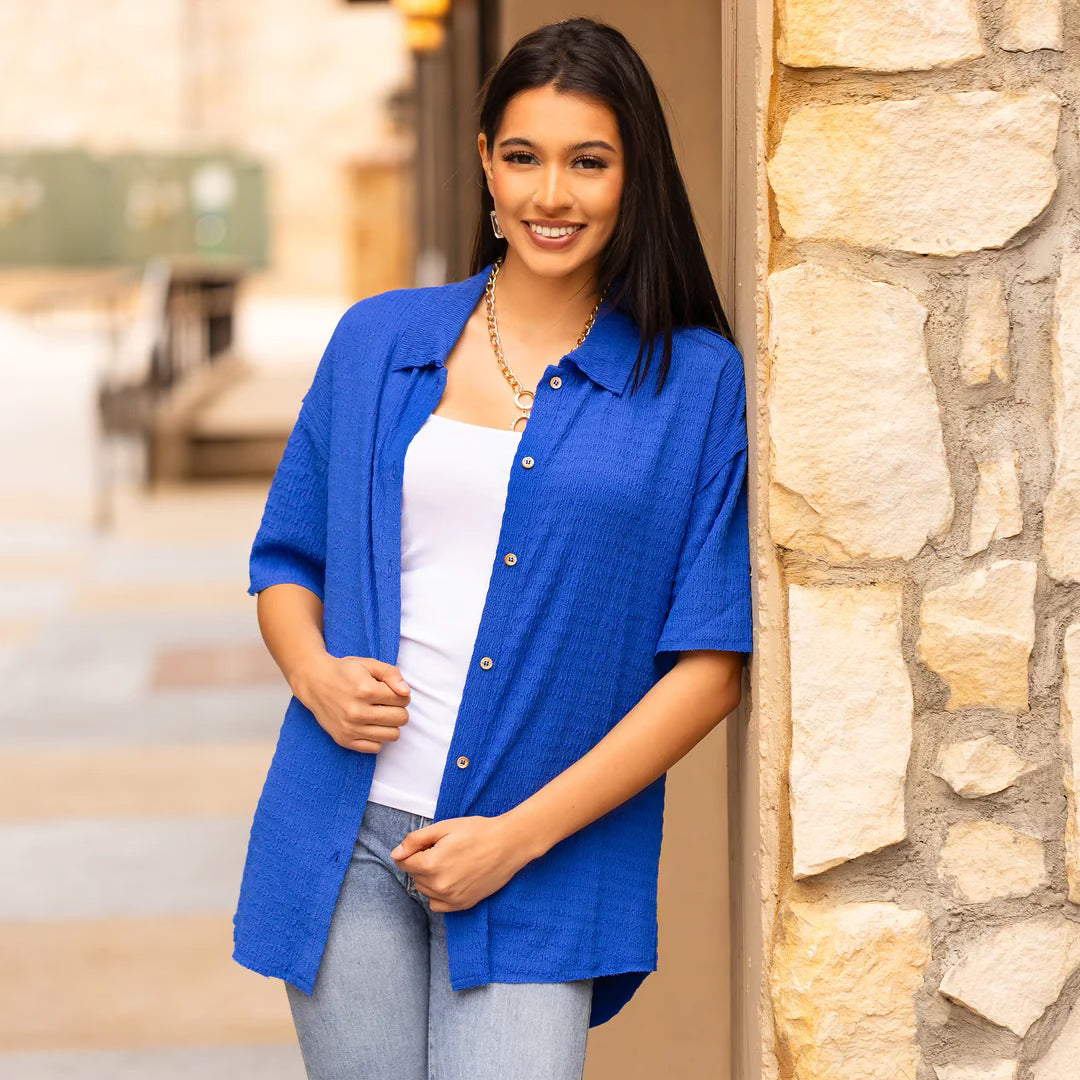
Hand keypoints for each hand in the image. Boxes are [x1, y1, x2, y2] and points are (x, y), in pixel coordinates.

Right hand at [292, 653, 411, 752]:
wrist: (314, 681)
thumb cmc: (345, 671)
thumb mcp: (369, 664)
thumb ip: (391, 674)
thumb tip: (406, 693)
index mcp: (366, 690)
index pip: (403, 700)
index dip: (401, 694)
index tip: (391, 691)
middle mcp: (357, 712)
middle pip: (400, 719)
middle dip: (399, 709)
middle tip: (387, 703)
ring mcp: (350, 728)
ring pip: (392, 735)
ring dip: (390, 724)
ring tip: (380, 714)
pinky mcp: (344, 740)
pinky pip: (376, 747)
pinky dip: (377, 737)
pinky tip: (370, 725)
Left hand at [390, 814, 533, 911]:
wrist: (509, 844)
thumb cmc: (478, 831)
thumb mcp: (444, 827)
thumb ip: (416, 840)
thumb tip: (396, 854)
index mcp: (431, 864)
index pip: (404, 862)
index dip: (412, 850)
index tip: (427, 843)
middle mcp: (439, 885)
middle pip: (414, 876)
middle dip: (421, 862)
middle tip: (442, 849)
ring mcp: (451, 898)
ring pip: (424, 889)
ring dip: (429, 877)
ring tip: (449, 862)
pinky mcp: (463, 904)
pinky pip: (437, 905)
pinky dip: (438, 893)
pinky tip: (451, 878)